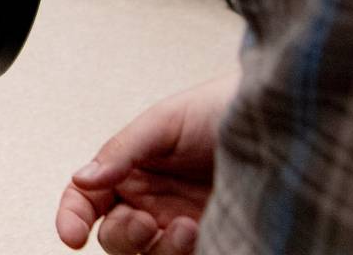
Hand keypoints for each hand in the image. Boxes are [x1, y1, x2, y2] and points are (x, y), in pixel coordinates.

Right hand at [56, 74, 237, 253]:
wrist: (280, 124)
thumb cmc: (219, 111)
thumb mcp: (164, 123)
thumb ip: (121, 151)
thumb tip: (82, 177)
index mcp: (128, 170)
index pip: (86, 199)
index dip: (72, 217)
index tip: (72, 235)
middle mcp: (150, 201)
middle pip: (114, 236)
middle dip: (123, 235)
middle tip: (145, 222)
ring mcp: (180, 224)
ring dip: (159, 249)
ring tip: (187, 226)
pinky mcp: (212, 239)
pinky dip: (185, 254)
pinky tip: (202, 231)